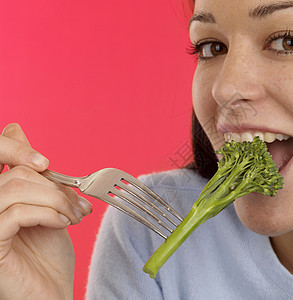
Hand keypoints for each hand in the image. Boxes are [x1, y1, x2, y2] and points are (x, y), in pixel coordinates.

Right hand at [0, 123, 91, 299]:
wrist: (51, 292)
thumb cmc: (48, 254)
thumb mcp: (45, 205)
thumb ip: (33, 176)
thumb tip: (16, 129)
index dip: (14, 147)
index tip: (46, 163)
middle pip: (14, 173)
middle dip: (55, 185)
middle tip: (78, 203)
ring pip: (15, 188)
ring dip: (56, 199)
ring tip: (74, 215)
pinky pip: (16, 212)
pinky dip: (47, 213)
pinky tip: (62, 224)